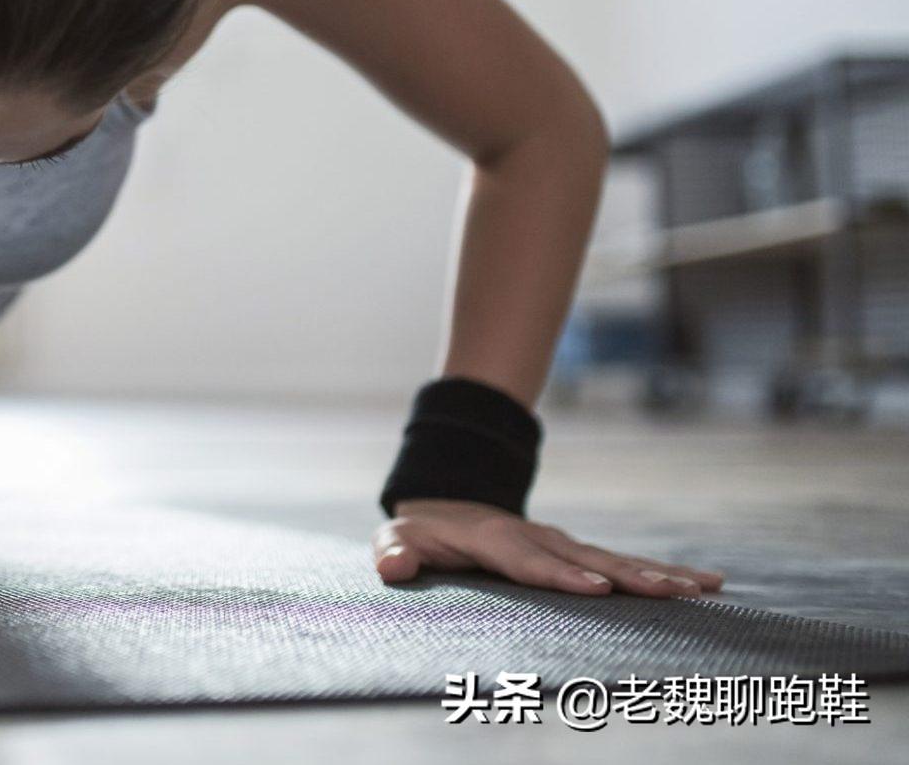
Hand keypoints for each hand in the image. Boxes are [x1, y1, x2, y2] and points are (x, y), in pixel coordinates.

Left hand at [374, 498, 724, 597]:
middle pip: (586, 559)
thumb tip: (392, 565)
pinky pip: (624, 563)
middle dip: (628, 576)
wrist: (445, 506)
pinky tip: (707, 583)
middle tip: (670, 592)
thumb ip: (394, 552)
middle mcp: (538, 538)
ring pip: (615, 559)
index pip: (529, 561)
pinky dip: (665, 572)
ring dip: (658, 574)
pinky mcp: (579, 553)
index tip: (597, 588)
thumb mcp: (399, 539)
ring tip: (702, 587)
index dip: (560, 574)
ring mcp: (563, 544)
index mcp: (495, 539)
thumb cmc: (420, 533)